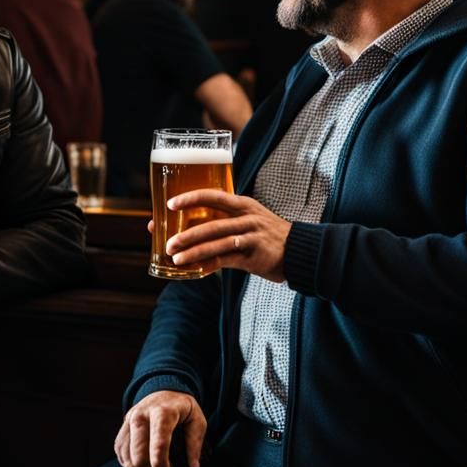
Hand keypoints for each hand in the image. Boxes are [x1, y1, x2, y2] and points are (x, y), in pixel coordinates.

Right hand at [114, 390, 206, 466]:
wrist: (163, 390)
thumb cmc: (182, 408)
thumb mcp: (197, 419)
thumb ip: (196, 443)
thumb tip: (193, 466)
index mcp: (162, 412)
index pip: (158, 446)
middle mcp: (141, 415)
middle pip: (139, 456)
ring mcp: (129, 420)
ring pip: (127, 458)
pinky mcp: (122, 426)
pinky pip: (120, 453)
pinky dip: (130, 466)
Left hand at [164, 189, 290, 281]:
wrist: (299, 250)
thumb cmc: (266, 234)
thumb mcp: (249, 218)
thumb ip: (224, 220)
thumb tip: (190, 228)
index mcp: (242, 204)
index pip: (212, 195)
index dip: (190, 198)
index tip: (170, 204)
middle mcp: (247, 217)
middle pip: (211, 224)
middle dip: (186, 234)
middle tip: (167, 243)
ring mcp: (252, 236)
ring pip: (217, 243)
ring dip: (194, 252)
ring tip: (176, 259)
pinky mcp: (255, 255)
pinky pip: (227, 260)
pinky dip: (210, 266)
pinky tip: (196, 271)